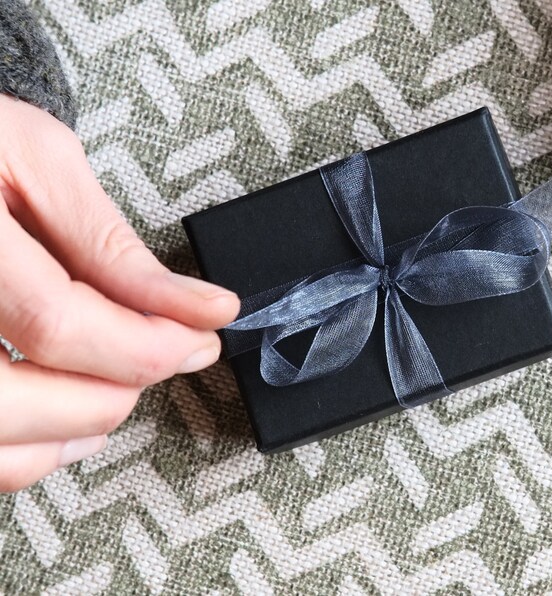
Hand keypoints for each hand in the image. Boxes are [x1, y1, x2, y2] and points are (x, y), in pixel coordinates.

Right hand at [0, 96, 239, 490]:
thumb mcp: (36, 158)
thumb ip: (108, 244)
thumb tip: (195, 307)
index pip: (55, 324)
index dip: (145, 345)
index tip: (203, 335)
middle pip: (7, 401)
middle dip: (109, 395)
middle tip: (168, 358)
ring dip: (66, 433)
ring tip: (122, 394)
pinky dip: (20, 450)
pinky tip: (63, 423)